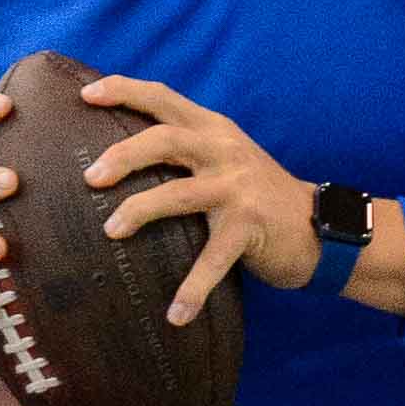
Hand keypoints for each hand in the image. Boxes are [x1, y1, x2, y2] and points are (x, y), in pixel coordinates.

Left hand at [79, 76, 318, 326]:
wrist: (318, 226)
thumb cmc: (257, 194)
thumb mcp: (225, 156)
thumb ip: (187, 146)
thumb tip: (121, 154)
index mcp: (213, 128)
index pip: (163, 97)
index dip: (124, 91)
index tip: (86, 95)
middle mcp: (224, 149)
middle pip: (165, 138)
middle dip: (122, 155)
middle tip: (90, 178)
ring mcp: (238, 187)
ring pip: (178, 192)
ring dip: (139, 210)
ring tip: (111, 231)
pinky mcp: (249, 226)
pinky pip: (213, 259)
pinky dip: (193, 288)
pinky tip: (176, 315)